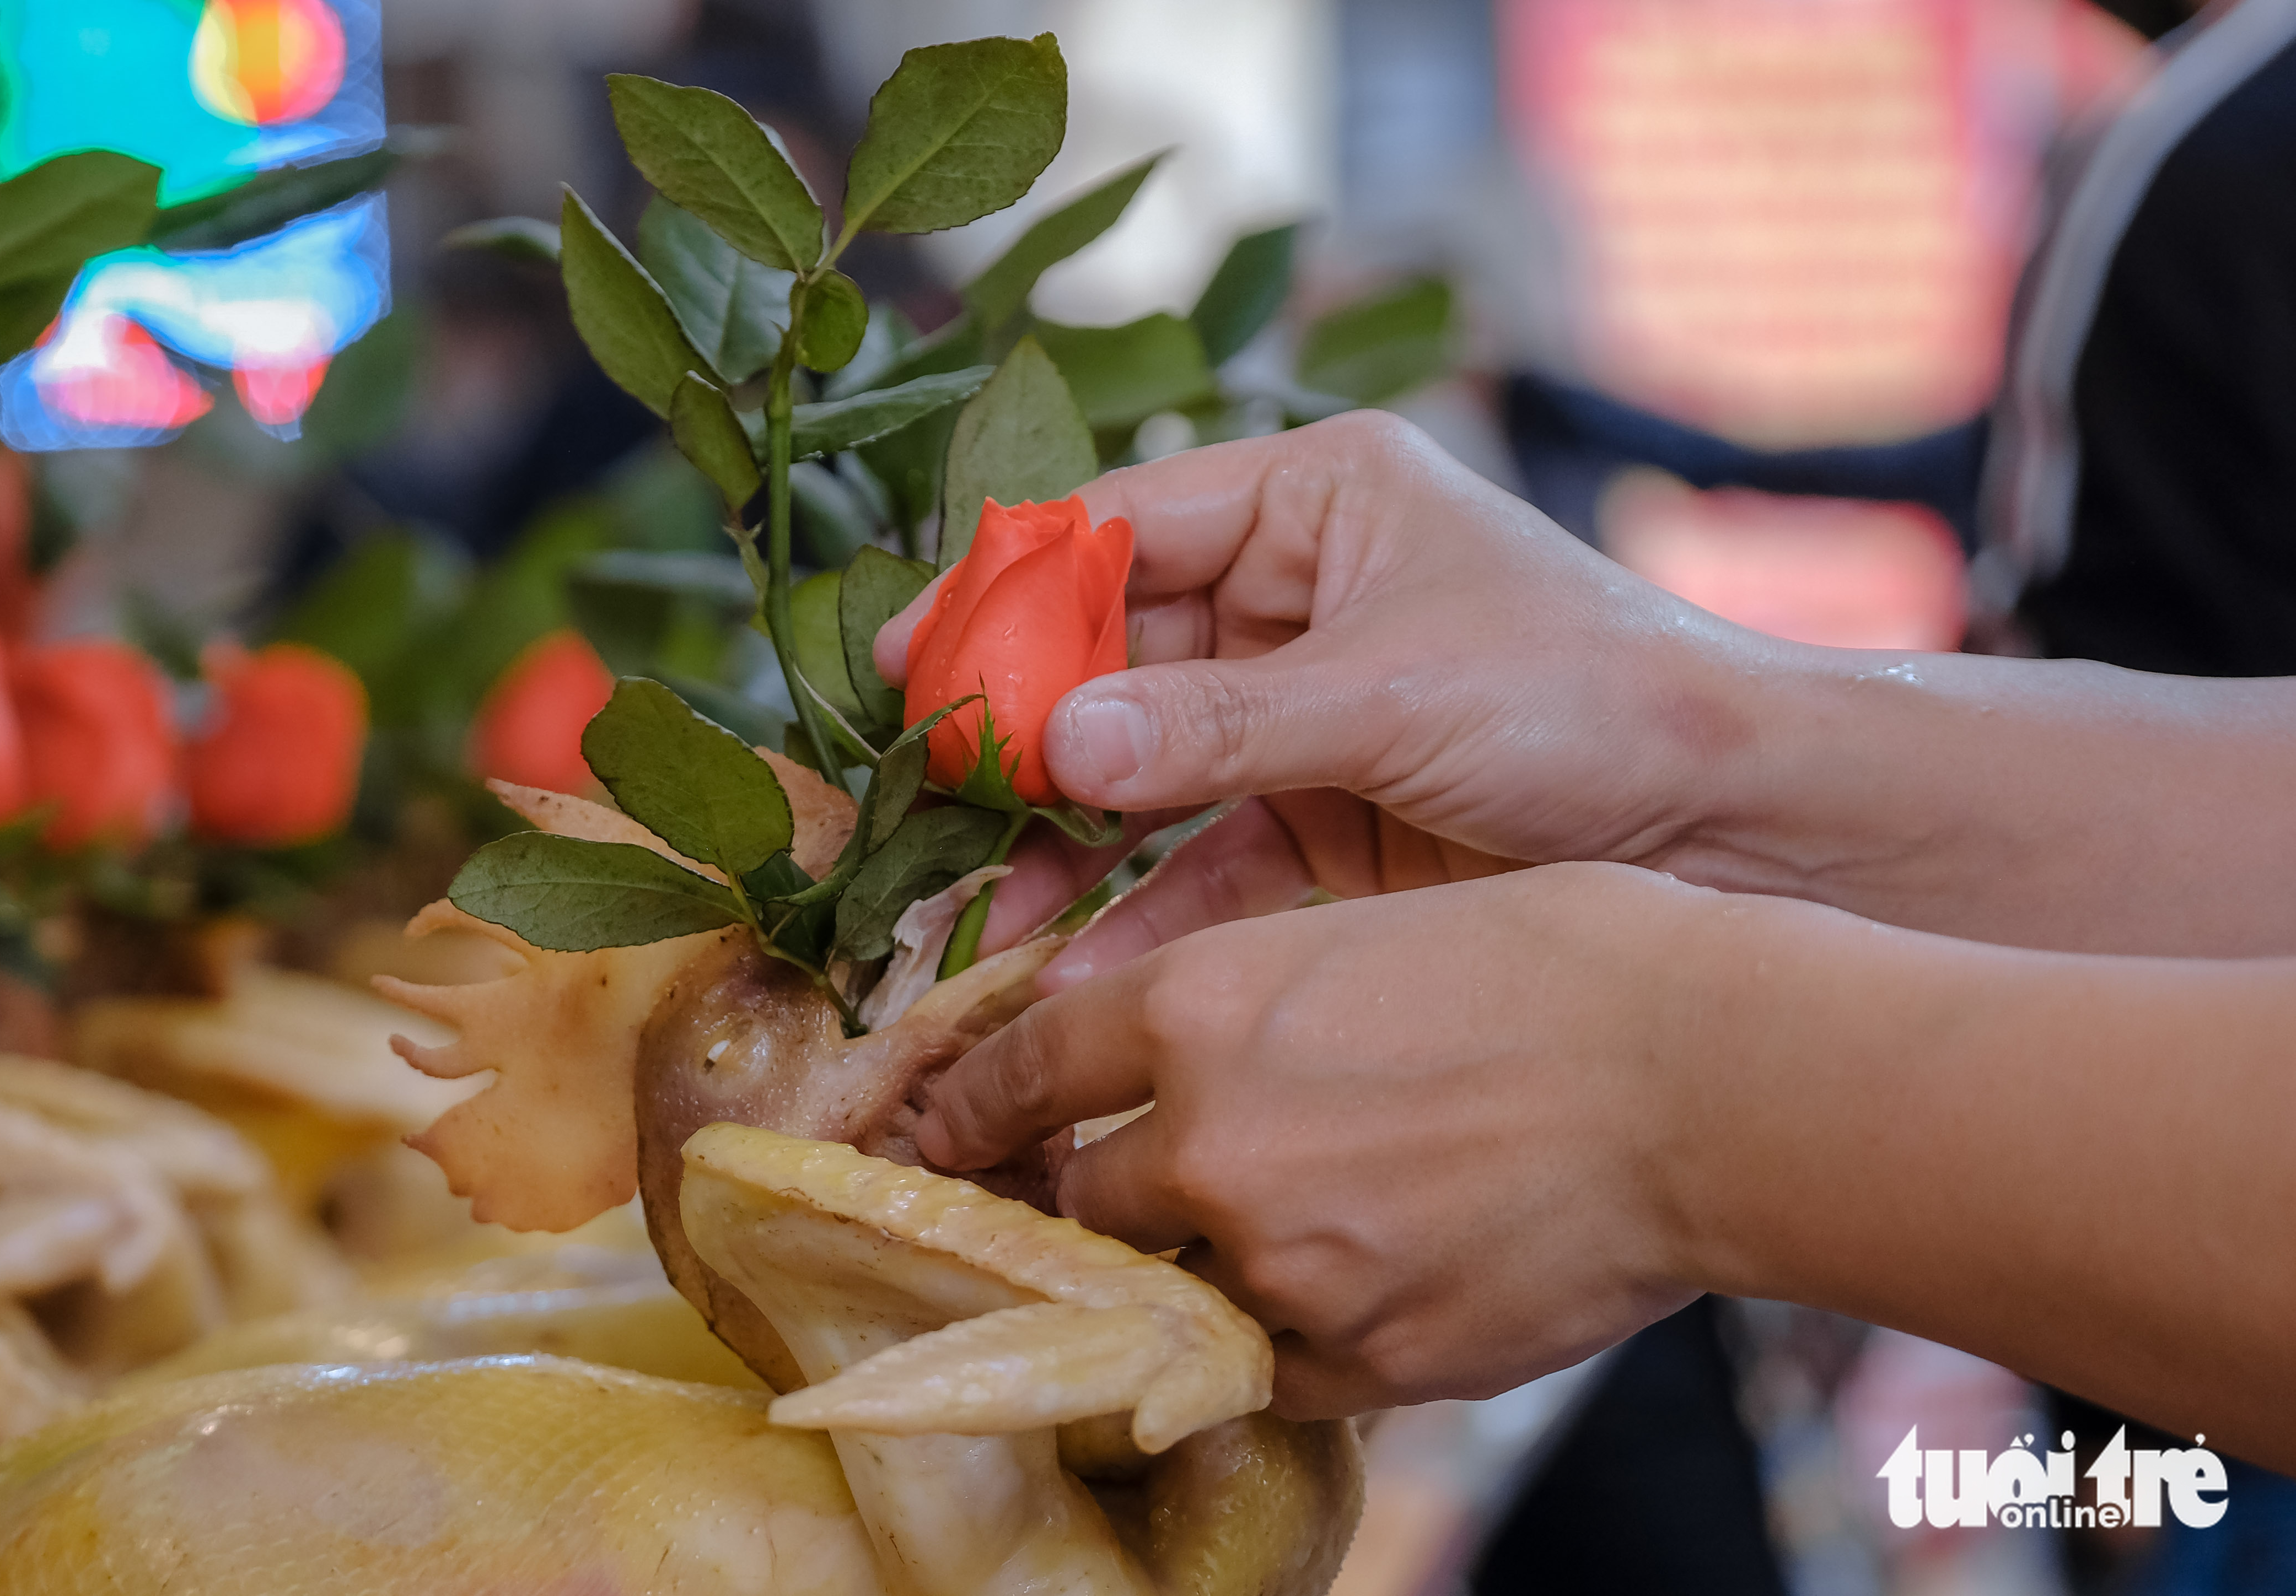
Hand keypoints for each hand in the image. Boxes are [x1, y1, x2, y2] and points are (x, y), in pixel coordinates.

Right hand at [879, 413, 1780, 989]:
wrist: (1739, 826)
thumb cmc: (1591, 703)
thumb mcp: (1388, 698)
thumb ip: (1212, 724)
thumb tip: (1053, 742)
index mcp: (1314, 504)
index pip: (1121, 531)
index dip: (1008, 596)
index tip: (911, 661)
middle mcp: (1295, 594)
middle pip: (1112, 657)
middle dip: (1021, 738)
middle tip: (924, 804)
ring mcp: (1302, 711)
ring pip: (1143, 769)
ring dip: (1063, 840)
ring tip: (976, 907)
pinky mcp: (1323, 817)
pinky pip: (1201, 859)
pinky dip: (1140, 912)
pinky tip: (1068, 968)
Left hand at [913, 862, 1724, 1415]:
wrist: (1712, 1077)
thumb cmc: (1563, 963)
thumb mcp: (1361, 933)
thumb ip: (1241, 1010)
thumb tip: (1181, 1069)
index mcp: (1198, 1008)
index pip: (1023, 1070)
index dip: (970, 1106)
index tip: (939, 1129)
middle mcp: (1209, 1142)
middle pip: (1081, 1201)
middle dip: (1094, 1198)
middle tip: (1131, 1193)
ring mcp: (1279, 1262)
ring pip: (1164, 1295)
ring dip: (1192, 1273)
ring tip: (1266, 1241)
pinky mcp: (1361, 1354)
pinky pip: (1260, 1369)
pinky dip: (1276, 1341)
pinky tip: (1336, 1296)